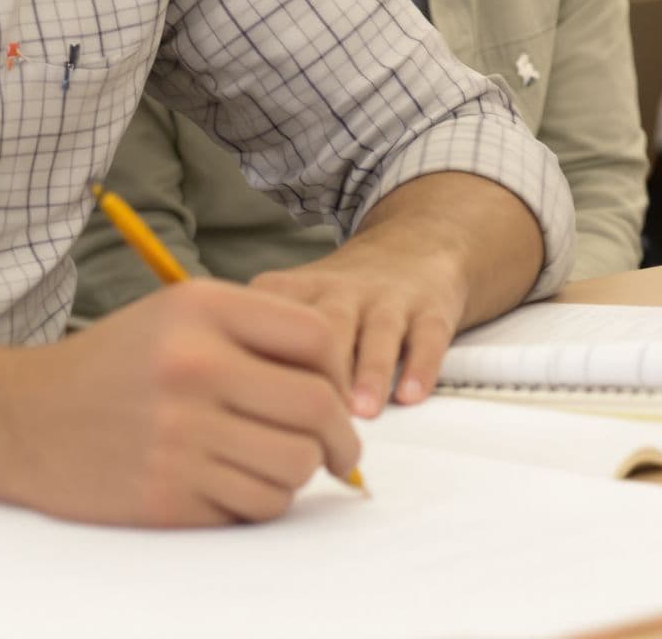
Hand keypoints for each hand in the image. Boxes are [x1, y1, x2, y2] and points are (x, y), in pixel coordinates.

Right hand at [0, 281, 358, 526]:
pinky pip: (256, 507)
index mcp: (200, 310)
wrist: (21, 418)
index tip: (334, 398)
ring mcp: (180, 435)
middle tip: (338, 453)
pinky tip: (231, 485)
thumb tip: (341, 391)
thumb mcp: (175, 316)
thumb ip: (255, 335)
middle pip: (318, 409)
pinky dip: (258, 502)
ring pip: (295, 467)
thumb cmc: (113, 365)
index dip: (340, 373)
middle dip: (340, 440)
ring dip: (297, 474)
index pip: (316, 339)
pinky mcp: (168, 494)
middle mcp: (193, 367)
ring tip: (269, 465)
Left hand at [253, 226, 471, 417]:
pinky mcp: (430, 310)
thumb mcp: (294, 301)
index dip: (263, 361)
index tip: (254, 404)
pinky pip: (428, 337)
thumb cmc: (341, 296)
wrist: (413, 246)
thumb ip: (262, 343)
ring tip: (361, 412)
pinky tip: (410, 397)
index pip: (271, 321)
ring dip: (369, 372)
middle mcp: (342, 292)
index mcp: (298, 291)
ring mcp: (388, 300)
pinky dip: (421, 367)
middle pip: (326, 324)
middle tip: (310, 416)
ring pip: (378, 333)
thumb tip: (230, 405)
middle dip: (319, 370)